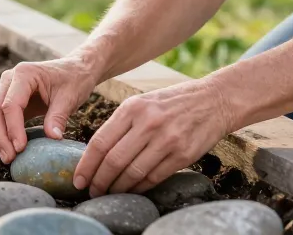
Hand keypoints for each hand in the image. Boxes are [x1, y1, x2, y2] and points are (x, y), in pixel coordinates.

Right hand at [0, 56, 97, 163]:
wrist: (75, 69)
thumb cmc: (74, 79)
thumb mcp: (70, 97)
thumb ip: (58, 117)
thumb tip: (53, 138)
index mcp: (24, 74)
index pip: (10, 104)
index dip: (13, 128)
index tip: (20, 148)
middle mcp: (9, 79)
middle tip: (9, 158)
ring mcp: (6, 88)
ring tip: (8, 158)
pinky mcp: (8, 99)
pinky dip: (1, 133)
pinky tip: (8, 149)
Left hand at [72, 78, 235, 196]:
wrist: (214, 100)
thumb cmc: (172, 103)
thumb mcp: (142, 103)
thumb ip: (120, 124)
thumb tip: (96, 153)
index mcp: (132, 108)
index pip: (100, 142)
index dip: (86, 165)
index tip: (78, 178)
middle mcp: (148, 123)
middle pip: (113, 160)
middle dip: (99, 180)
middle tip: (91, 191)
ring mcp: (166, 140)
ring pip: (133, 172)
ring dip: (118, 187)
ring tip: (109, 192)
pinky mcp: (183, 154)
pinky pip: (154, 177)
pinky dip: (139, 187)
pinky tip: (132, 190)